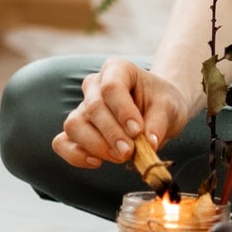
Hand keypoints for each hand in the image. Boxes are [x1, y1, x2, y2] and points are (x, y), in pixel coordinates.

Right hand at [52, 57, 196, 168]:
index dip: (122, 111)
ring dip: (95, 145)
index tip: (137, 131)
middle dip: (112, 134)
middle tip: (130, 151)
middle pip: (93, 108)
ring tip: (120, 156)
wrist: (157, 112)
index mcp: (117, 69)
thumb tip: (149, 144)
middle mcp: (94, 85)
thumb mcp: (170, 108)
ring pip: (74, 125)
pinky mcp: (76, 130)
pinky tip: (97, 162)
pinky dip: (75, 155)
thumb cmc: (162, 104)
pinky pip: (62, 143)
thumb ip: (159, 123)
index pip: (112, 86)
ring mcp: (82, 108)